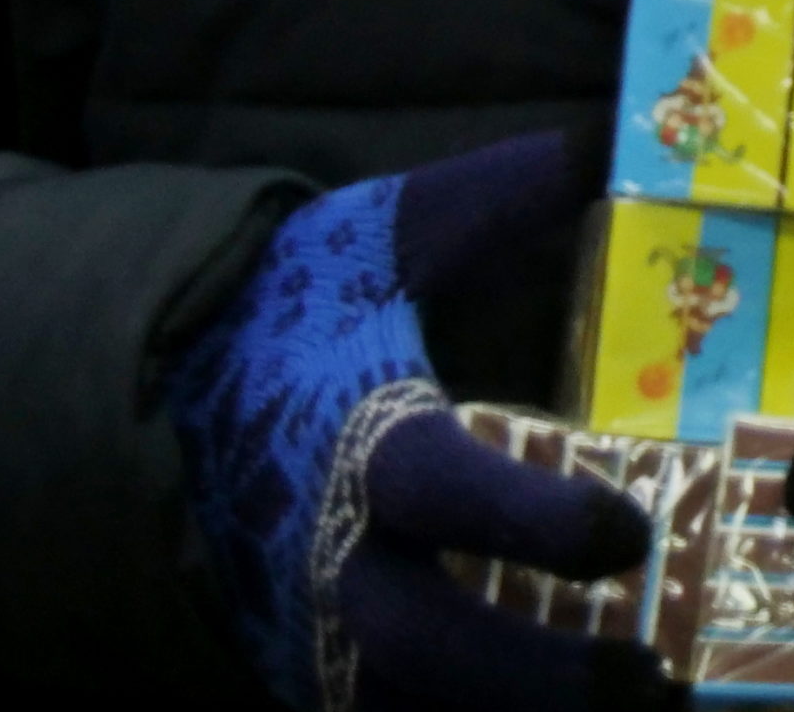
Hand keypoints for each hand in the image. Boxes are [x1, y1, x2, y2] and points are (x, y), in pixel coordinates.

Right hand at [167, 131, 667, 711]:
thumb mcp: (375, 240)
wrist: (145, 393)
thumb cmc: (284, 311)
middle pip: (425, 647)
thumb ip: (487, 202)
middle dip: (534, 677)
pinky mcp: (303, 670)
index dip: (528, 521)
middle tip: (648, 680)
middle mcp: (327, 557)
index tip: (622, 535)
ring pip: (408, 705)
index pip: (440, 490)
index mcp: (353, 445)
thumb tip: (602, 139)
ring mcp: (309, 629)